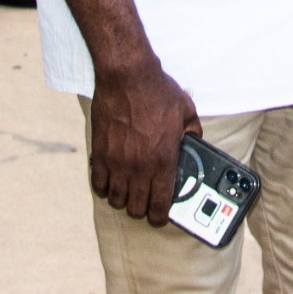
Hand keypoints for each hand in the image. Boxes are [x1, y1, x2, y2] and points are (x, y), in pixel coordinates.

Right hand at [89, 59, 200, 225]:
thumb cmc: (158, 91)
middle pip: (136, 208)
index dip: (160, 216)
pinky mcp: (99, 154)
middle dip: (142, 209)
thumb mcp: (186, 110)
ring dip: (123, 199)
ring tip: (128, 190)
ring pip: (116, 200)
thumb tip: (195, 142)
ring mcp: (117, 162)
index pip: (160, 204)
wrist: (127, 77)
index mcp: (163, 160)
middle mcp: (139, 167)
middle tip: (145, 201)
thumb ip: (192, 131)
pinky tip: (110, 179)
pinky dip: (104, 186)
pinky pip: (98, 184)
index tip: (160, 216)